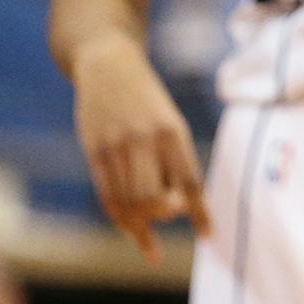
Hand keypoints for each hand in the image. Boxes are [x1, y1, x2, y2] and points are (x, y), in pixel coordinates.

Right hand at [73, 34, 210, 260]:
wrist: (109, 65)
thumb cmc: (147, 101)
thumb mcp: (168, 120)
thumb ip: (172, 159)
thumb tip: (179, 207)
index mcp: (172, 130)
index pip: (190, 179)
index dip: (200, 211)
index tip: (208, 234)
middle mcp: (144, 140)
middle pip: (155, 198)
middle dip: (165, 215)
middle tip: (174, 215)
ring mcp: (116, 147)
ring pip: (130, 203)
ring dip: (142, 226)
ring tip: (150, 237)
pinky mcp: (95, 152)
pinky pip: (108, 197)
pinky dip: (122, 219)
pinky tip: (133, 231)